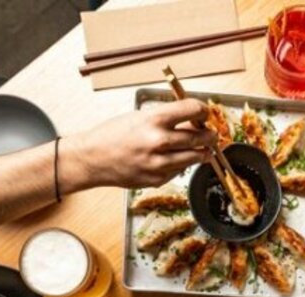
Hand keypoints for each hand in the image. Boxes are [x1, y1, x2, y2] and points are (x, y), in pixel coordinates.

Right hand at [66, 99, 214, 188]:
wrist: (93, 158)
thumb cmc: (113, 134)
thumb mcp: (140, 117)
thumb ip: (167, 119)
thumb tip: (193, 121)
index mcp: (155, 120)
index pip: (193, 110)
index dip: (203, 111)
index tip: (204, 113)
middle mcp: (159, 142)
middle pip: (200, 137)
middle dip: (210, 135)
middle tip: (211, 134)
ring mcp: (159, 163)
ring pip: (196, 157)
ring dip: (202, 152)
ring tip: (202, 148)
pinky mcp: (157, 179)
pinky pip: (179, 170)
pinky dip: (182, 164)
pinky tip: (174, 158)